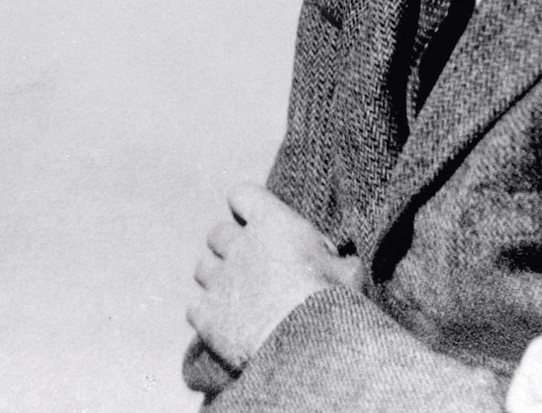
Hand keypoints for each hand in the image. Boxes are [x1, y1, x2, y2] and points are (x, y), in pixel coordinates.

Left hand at [187, 182, 364, 370]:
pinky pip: (193, 307)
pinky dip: (205, 313)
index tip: (257, 221)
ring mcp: (219, 281)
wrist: (304, 346)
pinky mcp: (206, 316)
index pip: (242, 194)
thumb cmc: (332, 302)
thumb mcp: (348, 271)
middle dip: (229, 245)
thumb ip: (337, 260)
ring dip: (216, 277)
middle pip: (217, 233)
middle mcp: (240, 245)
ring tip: (235, 294)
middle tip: (248, 263)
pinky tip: (224, 322)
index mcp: (273, 223)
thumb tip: (345, 264)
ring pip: (202, 268)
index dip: (247, 207)